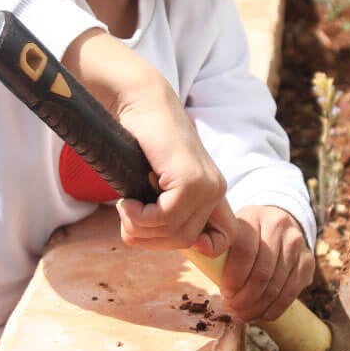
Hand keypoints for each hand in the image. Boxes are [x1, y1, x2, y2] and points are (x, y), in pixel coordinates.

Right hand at [62, 29, 229, 257]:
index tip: (162, 235)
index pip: (224, 238)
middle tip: (128, 217)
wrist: (138, 102)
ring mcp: (206, 184)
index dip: (200, 248)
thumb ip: (162, 212)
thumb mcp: (154, 184)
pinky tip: (126, 201)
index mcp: (212, 191)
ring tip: (125, 206)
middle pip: (184, 241)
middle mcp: (216, 189)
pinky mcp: (190, 179)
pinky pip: (164, 218)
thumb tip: (146, 244)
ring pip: (174, 233)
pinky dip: (138, 217)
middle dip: (149, 237)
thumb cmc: (139, 142)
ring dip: (139, 227)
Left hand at [212, 206, 314, 322]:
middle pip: (262, 273)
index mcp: (255, 216)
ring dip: (257, 307)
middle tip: (232, 309)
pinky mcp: (308, 261)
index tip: (224, 293)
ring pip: (276, 286)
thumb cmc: (246, 233)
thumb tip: (203, 262)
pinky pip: (290, 293)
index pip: (245, 252)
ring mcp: (297, 244)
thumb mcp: (232, 230)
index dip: (233, 278)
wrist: (277, 222)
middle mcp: (280, 227)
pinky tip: (260, 315)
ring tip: (242, 315)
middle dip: (245, 298)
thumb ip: (220, 247)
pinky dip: (273, 310)